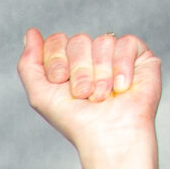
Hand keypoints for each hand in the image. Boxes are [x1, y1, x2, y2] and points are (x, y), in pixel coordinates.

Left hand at [19, 28, 166, 168]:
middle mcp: (92, 57)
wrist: (108, 136)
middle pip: (79, 40)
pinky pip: (126, 43)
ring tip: (102, 96)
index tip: (60, 84)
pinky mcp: (141, 56)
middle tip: (84, 94)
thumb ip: (29, 64)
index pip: (58, 40)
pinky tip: (121, 89)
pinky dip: (121, 68)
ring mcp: (116, 55)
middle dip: (78, 71)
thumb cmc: (76, 121)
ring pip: (102, 41)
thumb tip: (30, 32)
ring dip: (100, 75)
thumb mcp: (40, 95)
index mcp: (68, 63)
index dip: (57, 61)